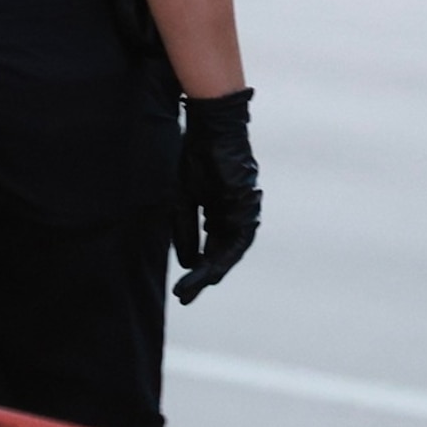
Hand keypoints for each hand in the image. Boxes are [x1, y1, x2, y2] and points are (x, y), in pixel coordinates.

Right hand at [172, 90, 260, 303]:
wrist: (210, 129)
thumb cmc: (194, 158)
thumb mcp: (183, 200)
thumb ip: (187, 232)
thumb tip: (189, 264)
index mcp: (216, 213)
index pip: (208, 249)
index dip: (195, 271)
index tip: (179, 291)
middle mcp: (230, 216)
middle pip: (219, 254)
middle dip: (202, 277)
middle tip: (184, 297)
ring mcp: (241, 212)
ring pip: (230, 251)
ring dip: (213, 271)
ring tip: (194, 287)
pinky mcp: (247, 205)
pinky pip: (239, 238)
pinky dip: (225, 254)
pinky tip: (210, 269)